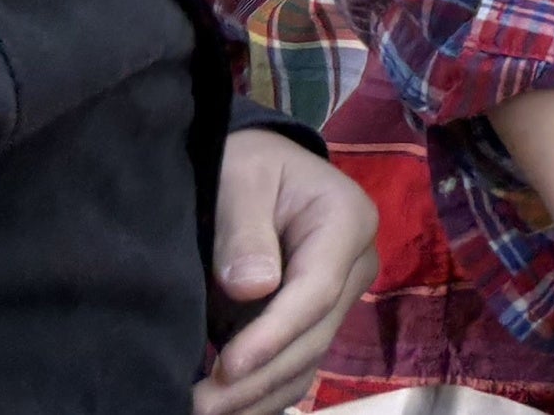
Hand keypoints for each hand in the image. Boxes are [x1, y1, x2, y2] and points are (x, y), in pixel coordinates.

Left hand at [195, 130, 379, 414]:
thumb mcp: (242, 178)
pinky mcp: (314, 322)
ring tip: (201, 412)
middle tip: (198, 407)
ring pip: (305, 362)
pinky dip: (260, 394)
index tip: (228, 366)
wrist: (258, 168)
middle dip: (257, 378)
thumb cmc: (248, 165)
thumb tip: (252, 289)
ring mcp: (338, 299)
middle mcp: (355, 267)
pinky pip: (294, 368)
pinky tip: (223, 408)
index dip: (274, 334)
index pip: (316, 291)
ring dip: (256, 396)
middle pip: (313, 337)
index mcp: (347, 223)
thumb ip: (245, 230)